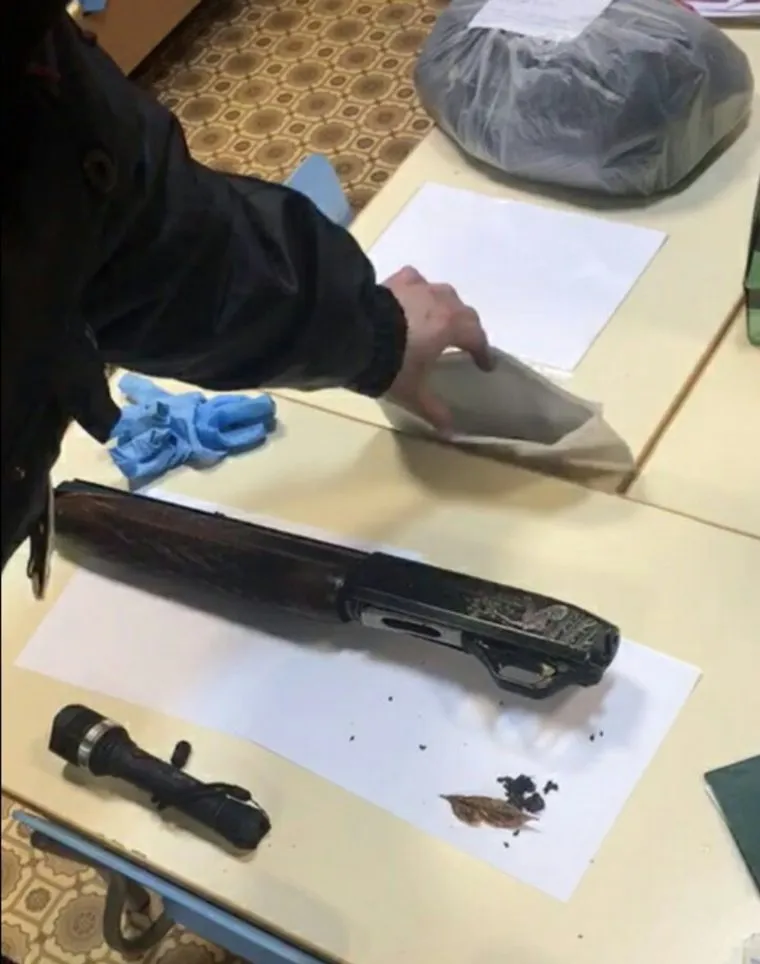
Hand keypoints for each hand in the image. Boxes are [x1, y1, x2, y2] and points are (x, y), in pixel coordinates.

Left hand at [383, 266, 490, 433]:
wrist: (351, 335)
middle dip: (467, 327)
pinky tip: (410, 299)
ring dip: (445, 306)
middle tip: (464, 342)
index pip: (476, 336)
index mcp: (450, 326)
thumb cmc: (390, 366)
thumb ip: (433, 410)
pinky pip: (413, 282)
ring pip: (441, 292)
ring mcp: (415, 287)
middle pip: (463, 311)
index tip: (485, 364)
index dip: (483, 351)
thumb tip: (451, 432)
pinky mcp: (393, 281)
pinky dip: (418, 291)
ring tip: (438, 320)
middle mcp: (439, 301)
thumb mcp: (412, 393)